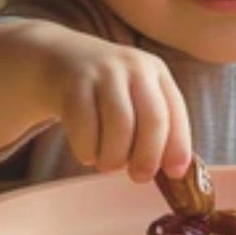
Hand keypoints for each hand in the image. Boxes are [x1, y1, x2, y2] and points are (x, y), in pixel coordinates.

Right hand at [34, 28, 193, 183]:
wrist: (58, 58)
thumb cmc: (104, 90)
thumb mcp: (134, 95)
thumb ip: (153, 126)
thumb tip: (172, 171)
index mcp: (157, 72)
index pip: (175, 113)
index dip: (178, 147)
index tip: (174, 173)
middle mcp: (135, 67)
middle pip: (153, 119)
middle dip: (148, 156)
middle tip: (139, 176)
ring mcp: (104, 72)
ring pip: (120, 125)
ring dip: (115, 156)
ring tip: (108, 163)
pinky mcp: (74, 83)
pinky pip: (86, 127)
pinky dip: (87, 149)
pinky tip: (87, 150)